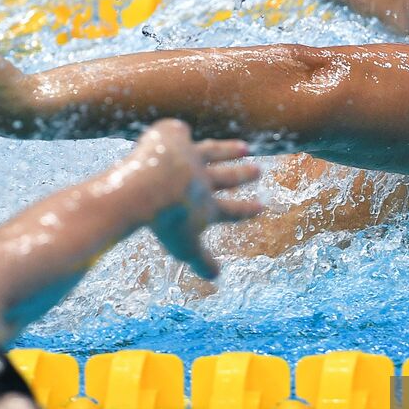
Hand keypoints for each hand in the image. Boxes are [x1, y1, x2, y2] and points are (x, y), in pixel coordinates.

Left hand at [127, 119, 262, 278]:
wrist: (147, 187)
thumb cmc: (165, 220)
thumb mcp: (184, 247)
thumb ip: (202, 260)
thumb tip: (216, 279)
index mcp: (207, 205)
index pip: (231, 210)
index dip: (246, 210)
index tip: (261, 208)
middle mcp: (202, 178)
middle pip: (227, 177)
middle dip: (243, 175)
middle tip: (258, 171)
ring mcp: (188, 155)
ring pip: (212, 152)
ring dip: (227, 151)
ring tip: (243, 147)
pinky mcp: (171, 137)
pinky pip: (176, 133)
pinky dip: (178, 133)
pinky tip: (179, 130)